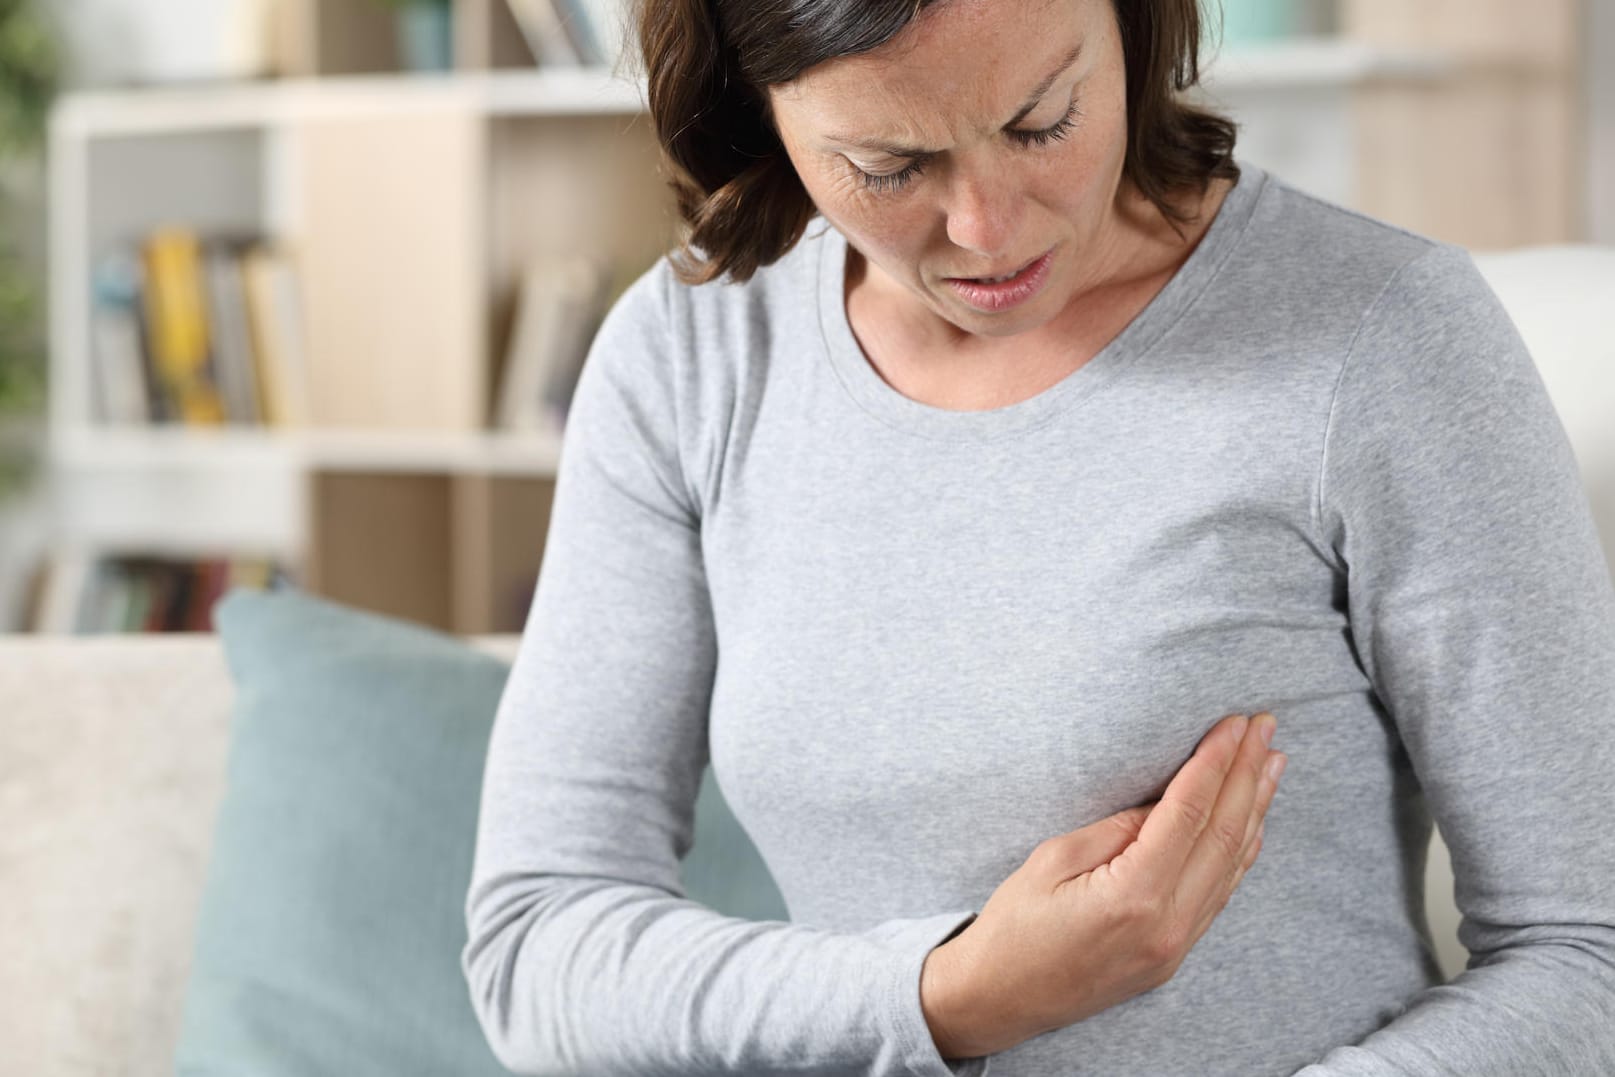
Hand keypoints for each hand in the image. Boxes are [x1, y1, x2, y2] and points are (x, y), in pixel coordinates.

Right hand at [921, 711, 1285, 1058]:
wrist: (999, 1000)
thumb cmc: (1013, 928)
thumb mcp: (1053, 860)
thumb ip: (1118, 830)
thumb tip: (1166, 802)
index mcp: (1133, 896)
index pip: (1189, 813)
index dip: (1216, 762)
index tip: (1235, 723)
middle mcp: (1168, 925)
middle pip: (1223, 835)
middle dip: (1248, 775)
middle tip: (1265, 727)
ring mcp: (1176, 946)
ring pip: (1232, 865)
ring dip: (1256, 809)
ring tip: (1273, 763)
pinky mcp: (1173, 955)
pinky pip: (1219, 893)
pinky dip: (1240, 851)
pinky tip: (1252, 821)